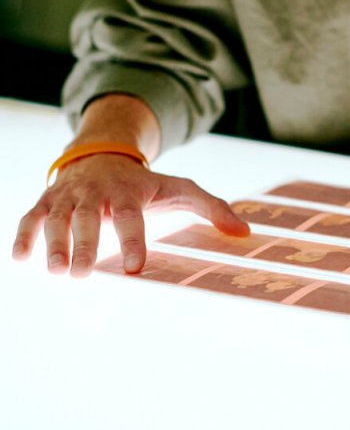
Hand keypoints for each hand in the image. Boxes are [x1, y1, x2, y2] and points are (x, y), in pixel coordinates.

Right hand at [12, 154, 249, 276]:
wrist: (105, 156)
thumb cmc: (147, 183)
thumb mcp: (182, 189)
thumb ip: (214, 209)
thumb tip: (246, 233)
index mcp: (131, 192)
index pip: (132, 217)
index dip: (132, 241)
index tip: (134, 268)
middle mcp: (99, 193)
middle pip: (90, 218)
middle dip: (85, 244)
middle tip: (81, 274)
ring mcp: (71, 197)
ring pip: (59, 219)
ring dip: (55, 243)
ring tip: (56, 271)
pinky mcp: (47, 201)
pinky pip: (31, 217)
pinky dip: (24, 235)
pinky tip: (19, 259)